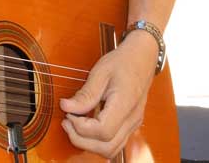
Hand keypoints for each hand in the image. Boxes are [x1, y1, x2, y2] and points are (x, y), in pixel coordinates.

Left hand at [59, 31, 156, 158]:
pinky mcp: (130, 125)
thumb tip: (66, 107)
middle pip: (106, 147)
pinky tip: (85, 125)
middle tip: (66, 121)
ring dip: (88, 143)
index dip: (81, 127)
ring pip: (111, 149)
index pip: (103, 131)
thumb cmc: (122, 62)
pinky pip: (114, 143)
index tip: (68, 113)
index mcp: (126, 105)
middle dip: (81, 139)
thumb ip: (85, 94)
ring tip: (73, 123)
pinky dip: (97, 140)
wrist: (142, 58)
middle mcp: (132, 120)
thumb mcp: (100, 72)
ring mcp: (133, 124)